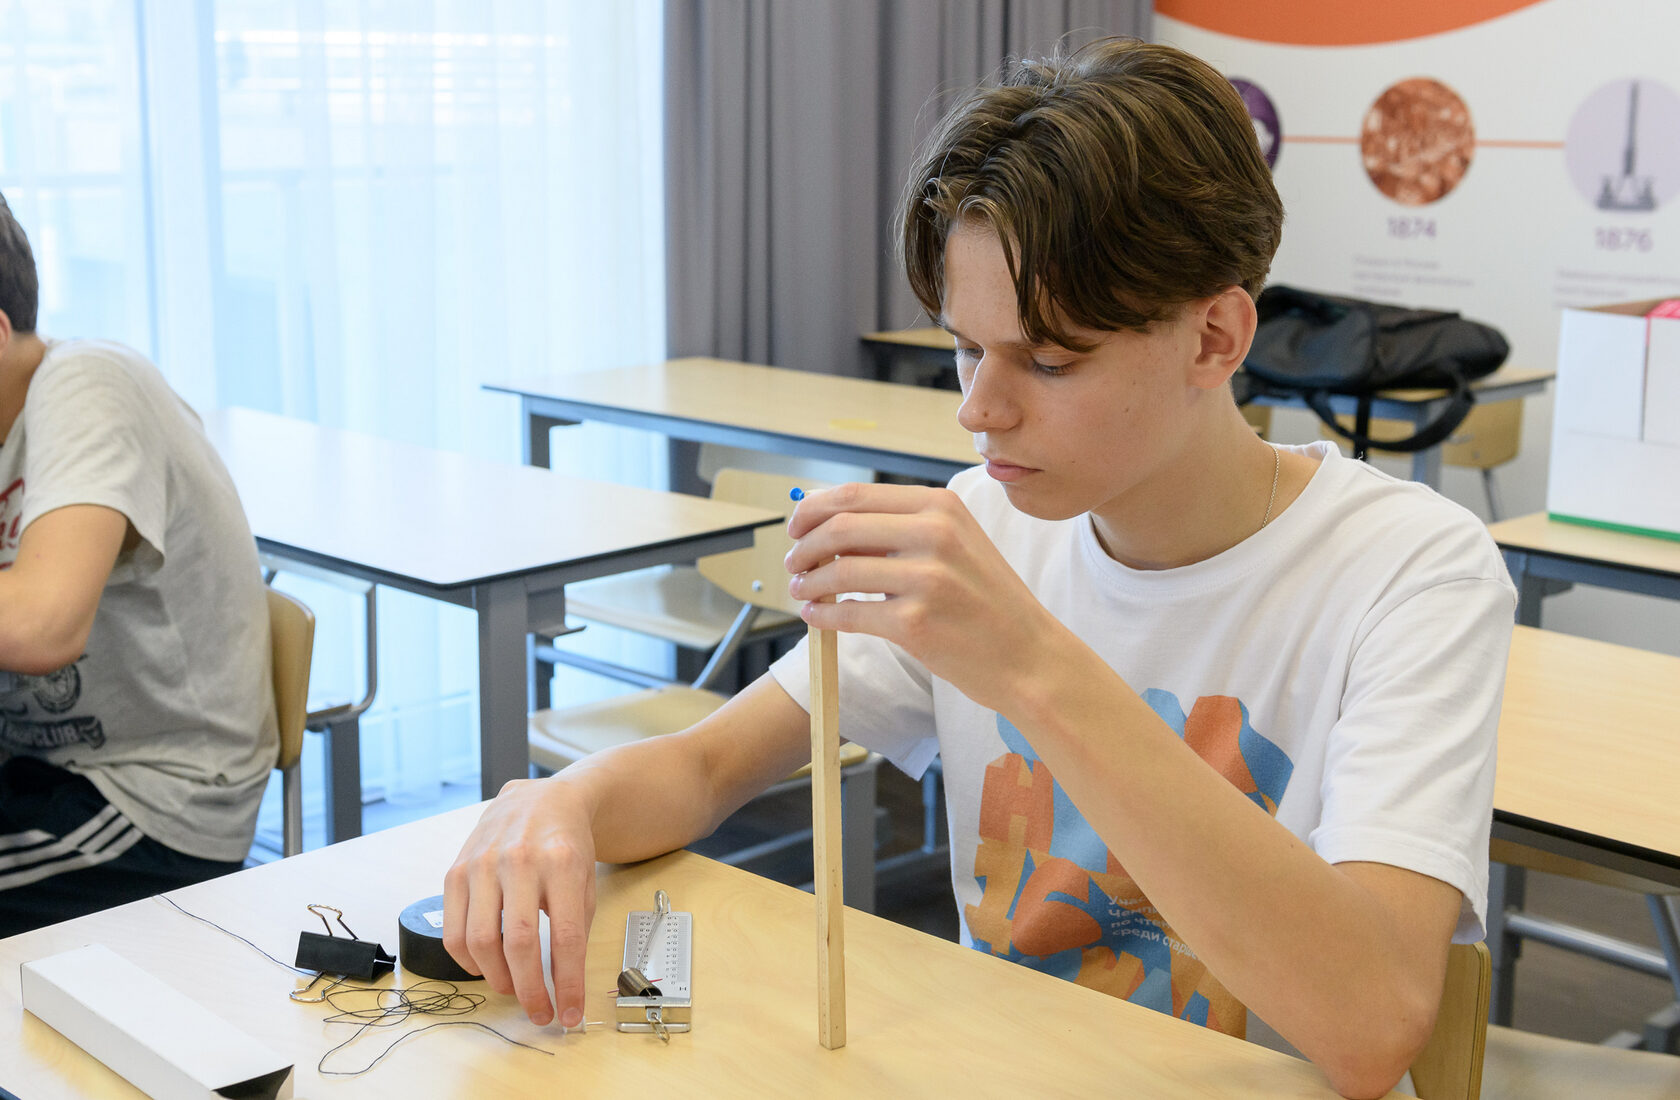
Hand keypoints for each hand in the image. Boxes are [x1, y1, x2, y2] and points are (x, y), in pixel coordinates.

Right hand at [442, 777, 596, 1027]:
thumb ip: (574, 930)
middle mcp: (520, 860)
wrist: (539, 800)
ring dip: (498, 979)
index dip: (568, 983)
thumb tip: (563, 988)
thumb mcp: (584, 881)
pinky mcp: (456, 870)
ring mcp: (482, 863)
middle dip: (530, 990)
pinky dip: (468, 961)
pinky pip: (453, 931)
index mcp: (562, 862)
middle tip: (540, 1012)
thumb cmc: (566, 845)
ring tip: (514, 988)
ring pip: (481, 941)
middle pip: (519, 943)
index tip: (569, 1013)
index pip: (565, 936)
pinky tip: (486, 966)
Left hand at [784, 482, 1065, 713]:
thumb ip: (900, 529)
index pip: (856, 495)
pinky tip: (816, 615)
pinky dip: (822, 614)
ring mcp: (926, 579)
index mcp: (941, 506)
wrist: (1028, 654)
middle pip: (839, 527)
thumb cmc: (987, 602)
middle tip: (794, 561)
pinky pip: (849, 613)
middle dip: (804, 545)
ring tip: (801, 589)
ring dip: (808, 581)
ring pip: (839, 571)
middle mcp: (934, 534)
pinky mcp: (915, 623)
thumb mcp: (955, 544)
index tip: (797, 525)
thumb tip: (828, 525)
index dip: (814, 509)